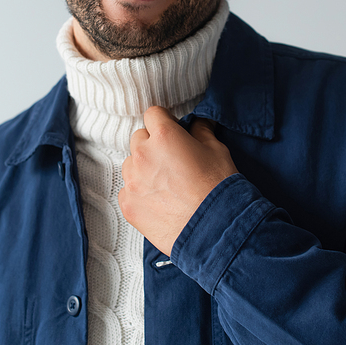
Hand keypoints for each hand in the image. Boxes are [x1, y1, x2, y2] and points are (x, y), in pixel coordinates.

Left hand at [119, 106, 237, 255]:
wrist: (215, 230)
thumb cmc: (218, 189)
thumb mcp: (217, 151)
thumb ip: (202, 131)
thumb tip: (198, 123)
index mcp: (164, 136)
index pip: (153, 114)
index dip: (164, 121)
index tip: (171, 130)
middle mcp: (143, 155)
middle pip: (139, 138)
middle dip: (153, 144)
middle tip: (171, 160)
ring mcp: (132, 181)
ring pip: (130, 164)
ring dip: (143, 168)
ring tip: (165, 184)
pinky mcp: (128, 205)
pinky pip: (127, 190)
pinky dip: (139, 192)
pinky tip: (159, 201)